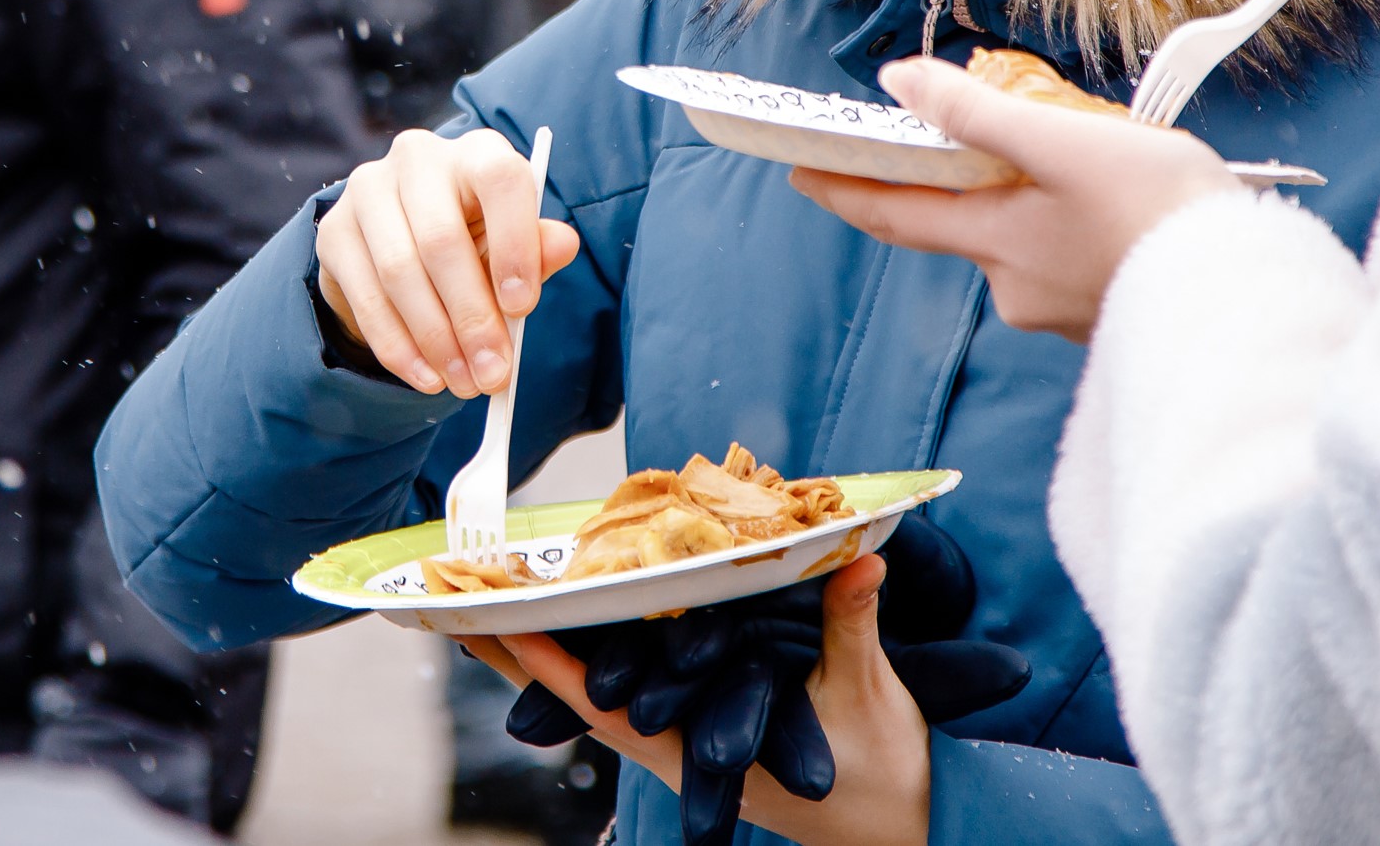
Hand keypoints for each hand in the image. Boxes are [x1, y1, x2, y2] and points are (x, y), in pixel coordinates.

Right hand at [314, 128, 579, 396]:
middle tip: (493, 373)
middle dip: (470, 317)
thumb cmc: (474, 237)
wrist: (401, 236)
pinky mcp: (335, 231)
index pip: (500, 180)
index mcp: (476, 152)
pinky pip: (366, 297)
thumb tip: (564, 244)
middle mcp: (418, 159)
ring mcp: (368, 191)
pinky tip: (425, 376)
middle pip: (441, 239)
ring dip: (435, 339)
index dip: (513, 244)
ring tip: (464, 382)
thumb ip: (537, 247)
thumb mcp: (511, 240)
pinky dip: (398, 346)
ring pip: (399, 273)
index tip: (522, 307)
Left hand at [477, 557, 931, 845]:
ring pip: (613, 688)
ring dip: (564, 645)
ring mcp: (694, 737)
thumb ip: (849, 627)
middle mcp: (682, 745)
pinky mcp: (716, 724)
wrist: (911, 827)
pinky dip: (618, 648)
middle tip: (468, 601)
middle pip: (588, 692)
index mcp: (699, 754)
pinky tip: (601, 617)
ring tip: (511, 600)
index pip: (604, 706)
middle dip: (530, 648)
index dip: (549, 666)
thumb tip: (858, 560)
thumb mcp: (866, 698)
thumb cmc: (882, 779)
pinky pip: (653, 684)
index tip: (499, 626)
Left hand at [791, 57, 1240, 341]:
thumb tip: (898, 85)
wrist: (1251, 297)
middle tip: (992, 128)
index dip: (841, 187)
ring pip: (1022, 236)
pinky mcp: (1106, 314)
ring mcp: (1060, 308)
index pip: (893, 213)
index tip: (797, 170)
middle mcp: (1015, 286)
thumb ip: (978, 112)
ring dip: (1035, 196)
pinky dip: (1074, 224)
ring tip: (1092, 159)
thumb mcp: (1066, 144)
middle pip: (965, 220)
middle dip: (967, 176)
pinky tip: (1123, 204)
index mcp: (995, 242)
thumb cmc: (1166, 215)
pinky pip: (1067, 257)